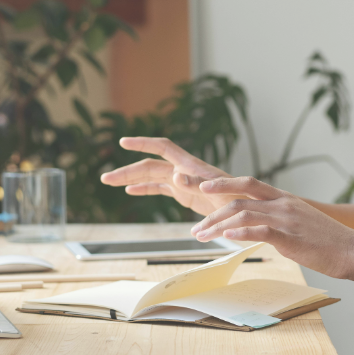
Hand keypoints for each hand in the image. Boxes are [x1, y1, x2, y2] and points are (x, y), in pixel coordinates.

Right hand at [99, 137, 239, 216]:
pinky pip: (161, 189)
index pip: (163, 148)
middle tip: (104, 178)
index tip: (123, 142)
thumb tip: (175, 175)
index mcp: (191, 166)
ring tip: (109, 182)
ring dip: (131, 179)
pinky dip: (145, 189)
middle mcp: (185, 171)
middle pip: (150, 165)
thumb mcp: (219, 193)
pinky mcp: (186, 196)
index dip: (143, 143)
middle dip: (128, 169)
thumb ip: (198, 184)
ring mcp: (184, 182)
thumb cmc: (238, 199)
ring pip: (152, 177)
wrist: (249, 211)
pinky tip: (131, 191)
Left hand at [191, 176, 353, 283]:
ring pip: (243, 214)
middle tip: (195, 228)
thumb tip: (259, 230)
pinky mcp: (290, 237)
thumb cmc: (329, 242)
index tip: (203, 188)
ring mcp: (286, 219)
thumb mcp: (300, 225)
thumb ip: (278, 222)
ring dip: (217, 226)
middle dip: (212, 212)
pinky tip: (226, 238)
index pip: (249, 183)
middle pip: (239, 199)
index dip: (223, 183)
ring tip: (202, 237)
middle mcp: (283, 204)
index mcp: (285, 199)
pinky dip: (239, 232)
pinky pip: (259, 231)